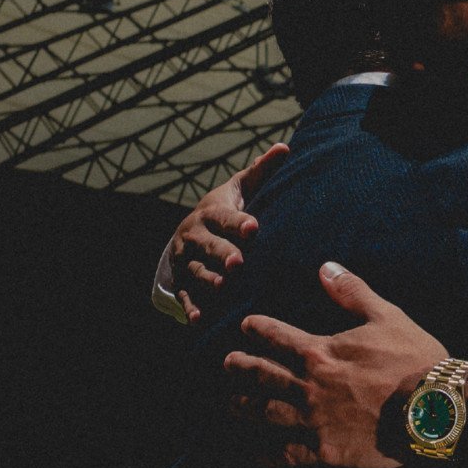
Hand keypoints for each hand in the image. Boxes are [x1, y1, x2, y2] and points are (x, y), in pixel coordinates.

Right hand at [171, 143, 288, 321]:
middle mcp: (194, 235)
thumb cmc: (227, 209)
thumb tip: (284, 147)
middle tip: (238, 263)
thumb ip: (261, 172)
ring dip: (208, 280)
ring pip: (196, 271)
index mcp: (211, 212)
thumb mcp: (241, 188)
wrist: (191, 231)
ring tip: (222, 288)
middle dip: (221, 253)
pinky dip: (191, 307)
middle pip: (208, 245)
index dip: (237, 222)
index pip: (224, 216)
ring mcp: (186, 259)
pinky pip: (186, 295)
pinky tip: (199, 319)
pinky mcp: (182, 281)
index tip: (254, 228)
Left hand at [223, 262, 448, 467]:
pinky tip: (255, 454)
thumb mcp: (387, 317)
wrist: (433, 410)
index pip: (277, 337)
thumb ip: (352, 292)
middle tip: (227, 363)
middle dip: (241, 367)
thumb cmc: (413, 360)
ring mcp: (313, 421)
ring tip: (231, 403)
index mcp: (321, 352)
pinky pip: (285, 454)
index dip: (258, 329)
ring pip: (265, 413)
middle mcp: (308, 387)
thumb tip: (325, 267)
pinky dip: (266, 455)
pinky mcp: (325, 451)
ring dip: (244, 406)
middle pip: (262, 375)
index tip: (246, 326)